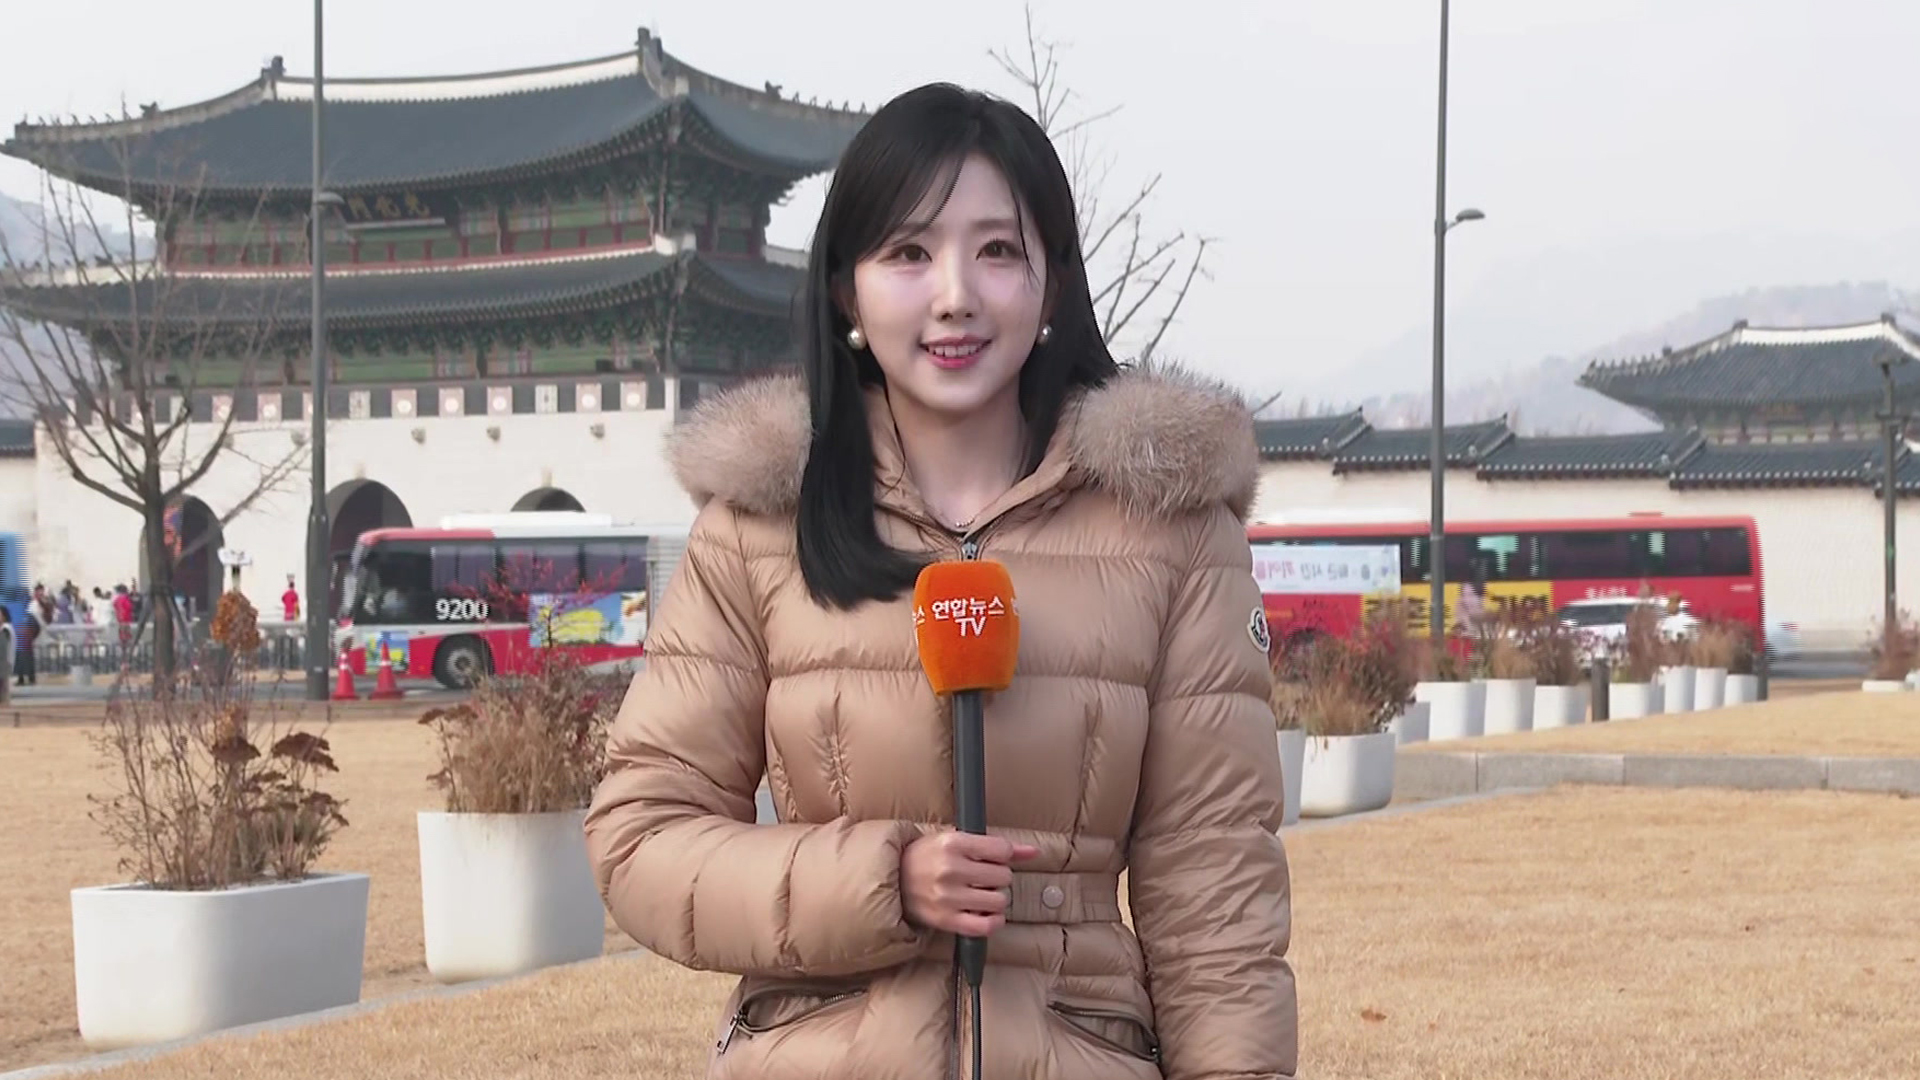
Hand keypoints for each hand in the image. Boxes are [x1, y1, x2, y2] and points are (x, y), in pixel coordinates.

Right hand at [901, 830, 1038, 937]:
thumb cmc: (927, 856)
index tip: (992, 858)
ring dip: (995, 899)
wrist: (893, 879)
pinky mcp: (946, 920)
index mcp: (953, 843)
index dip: (1003, 856)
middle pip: (1003, 877)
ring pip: (998, 901)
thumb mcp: (956, 839)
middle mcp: (951, 870)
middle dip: (999, 876)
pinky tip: (987, 914)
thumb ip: (997, 845)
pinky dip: (993, 922)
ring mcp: (948, 898)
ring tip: (981, 893)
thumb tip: (1034, 852)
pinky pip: (985, 927)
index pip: (1002, 850)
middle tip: (983, 876)